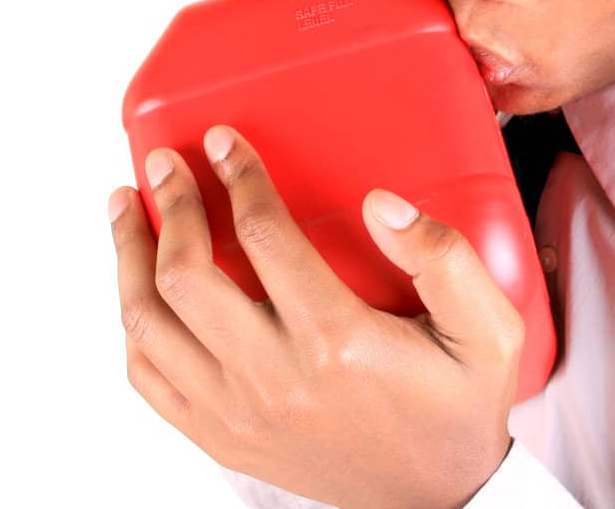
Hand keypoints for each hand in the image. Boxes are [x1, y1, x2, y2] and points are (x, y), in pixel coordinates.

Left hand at [107, 124, 523, 508]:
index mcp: (336, 342)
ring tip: (127, 210)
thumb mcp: (487, 330)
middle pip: (184, 277)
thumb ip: (444, 256)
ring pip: (148, 326)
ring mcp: (239, 414)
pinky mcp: (223, 438)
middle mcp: (274, 379)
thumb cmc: (459, 410)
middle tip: (164, 164)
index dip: (237, 177)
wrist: (441, 501)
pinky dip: (133, 327)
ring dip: (129, 258)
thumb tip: (380, 204)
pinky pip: (150, 380)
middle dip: (169, 206)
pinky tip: (139, 290)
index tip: (224, 142)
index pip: (262, 237)